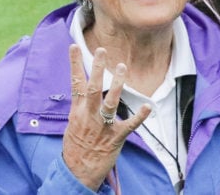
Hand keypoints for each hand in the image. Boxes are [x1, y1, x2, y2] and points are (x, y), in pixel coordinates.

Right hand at [61, 45, 149, 189]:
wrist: (77, 173)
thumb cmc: (76, 148)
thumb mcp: (73, 125)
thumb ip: (80, 107)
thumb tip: (82, 91)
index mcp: (77, 112)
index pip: (75, 83)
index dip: (74, 64)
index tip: (73, 45)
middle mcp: (88, 116)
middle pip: (92, 88)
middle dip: (96, 68)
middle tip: (102, 50)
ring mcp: (102, 126)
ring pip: (109, 102)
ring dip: (116, 84)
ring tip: (121, 67)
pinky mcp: (114, 138)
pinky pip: (128, 126)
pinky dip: (138, 117)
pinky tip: (147, 107)